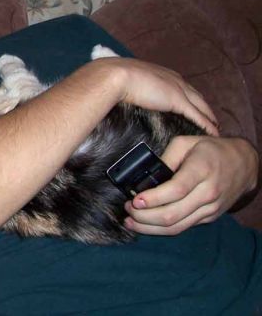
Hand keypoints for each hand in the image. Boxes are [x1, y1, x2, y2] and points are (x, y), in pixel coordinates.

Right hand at [92, 57, 218, 135]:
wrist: (115, 76)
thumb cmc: (114, 78)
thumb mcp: (125, 80)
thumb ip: (130, 87)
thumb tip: (122, 96)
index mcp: (161, 73)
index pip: (181, 86)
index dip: (189, 96)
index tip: (193, 105)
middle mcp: (173, 78)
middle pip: (195, 94)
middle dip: (203, 106)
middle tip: (210, 118)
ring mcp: (176, 88)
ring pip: (200, 105)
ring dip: (209, 116)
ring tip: (215, 126)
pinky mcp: (177, 100)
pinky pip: (197, 115)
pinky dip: (206, 124)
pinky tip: (212, 132)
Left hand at [124, 135, 258, 235]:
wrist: (244, 164)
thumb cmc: (210, 150)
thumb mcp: (186, 142)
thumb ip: (167, 157)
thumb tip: (147, 174)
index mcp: (201, 170)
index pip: (176, 190)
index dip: (153, 198)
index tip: (134, 200)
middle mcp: (208, 193)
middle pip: (173, 214)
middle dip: (144, 216)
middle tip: (127, 209)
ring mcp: (210, 208)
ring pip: (177, 226)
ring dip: (150, 228)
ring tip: (130, 221)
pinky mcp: (210, 217)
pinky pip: (184, 227)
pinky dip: (162, 229)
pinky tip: (146, 225)